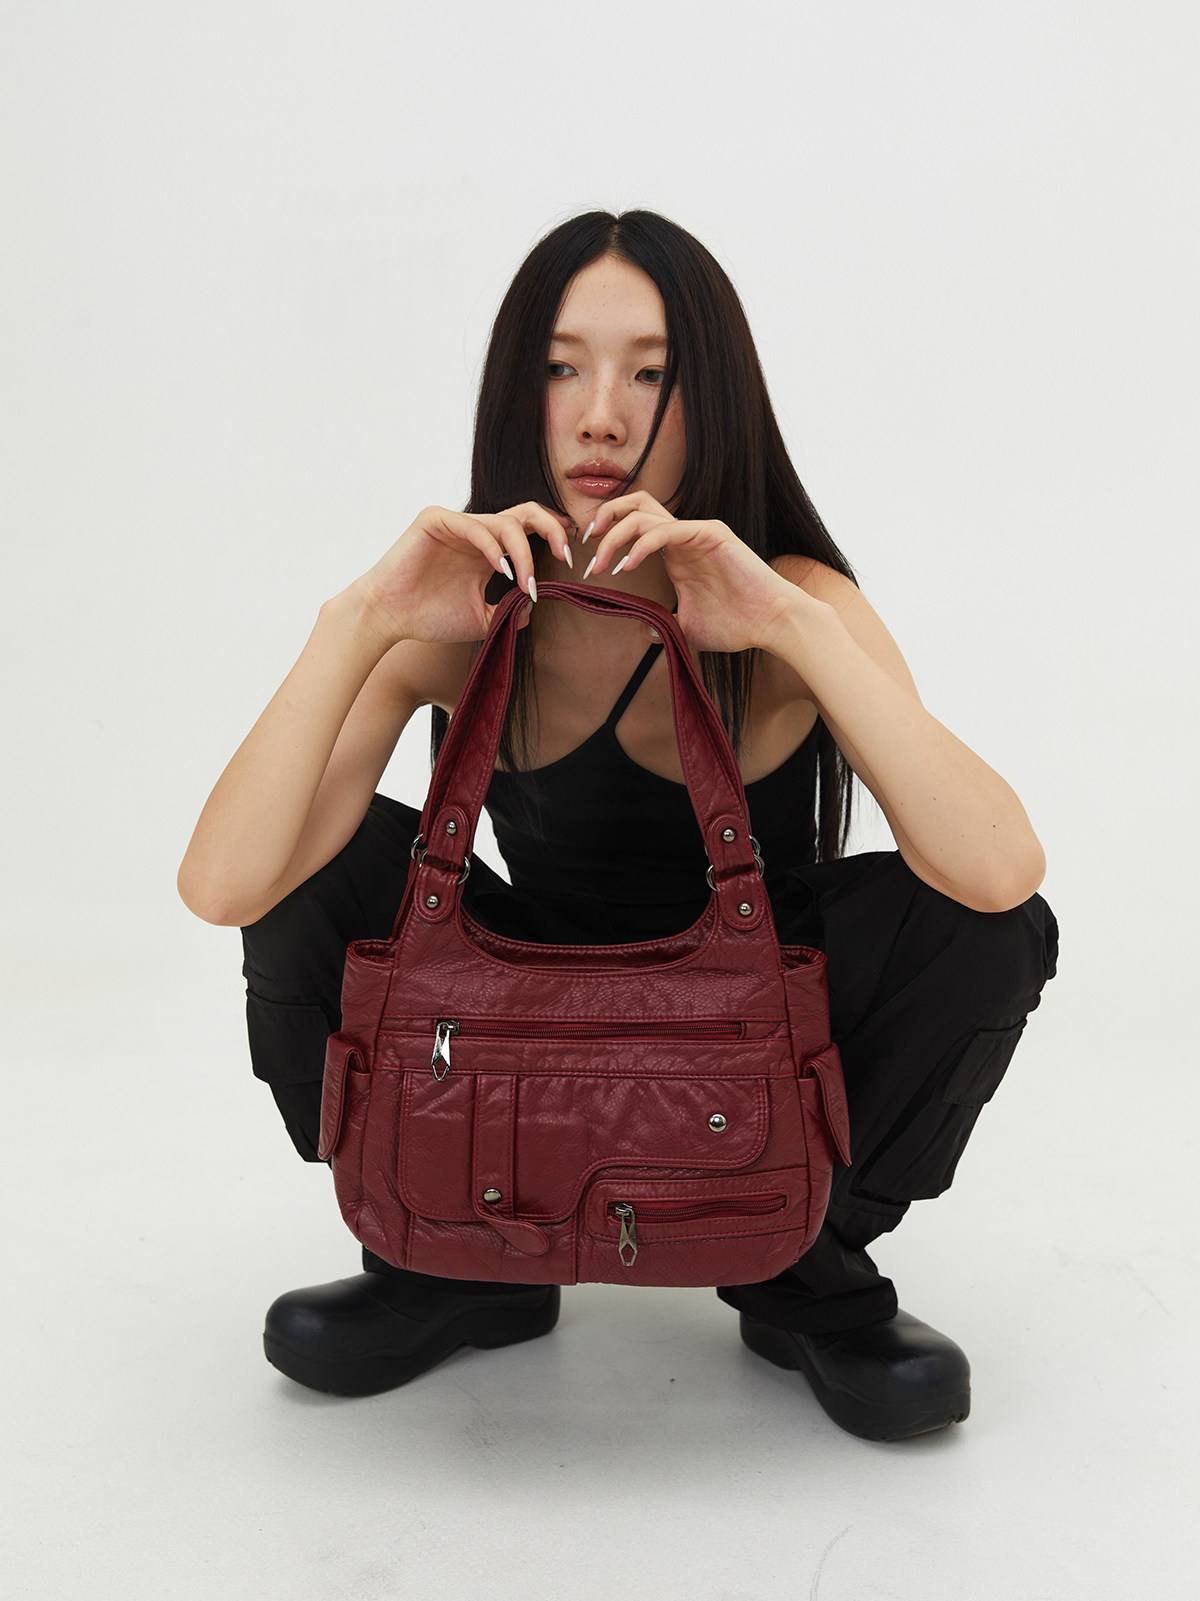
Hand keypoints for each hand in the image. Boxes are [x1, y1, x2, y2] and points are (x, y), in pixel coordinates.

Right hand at [344, 502, 574, 646]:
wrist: (389, 618)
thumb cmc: (430, 618)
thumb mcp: (482, 619)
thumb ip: (511, 611)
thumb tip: (537, 605)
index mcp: (489, 550)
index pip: (531, 530)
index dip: (555, 538)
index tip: (571, 562)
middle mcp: (477, 532)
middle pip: (527, 513)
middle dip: (553, 530)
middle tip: (565, 555)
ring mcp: (457, 523)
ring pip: (505, 522)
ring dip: (522, 554)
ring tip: (525, 583)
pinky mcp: (435, 519)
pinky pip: (474, 526)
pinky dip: (493, 547)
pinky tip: (501, 570)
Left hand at [580, 491, 827, 653]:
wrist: (772, 624)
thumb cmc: (736, 625)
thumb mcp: (687, 627)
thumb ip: (663, 624)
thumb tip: (642, 631)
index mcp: (675, 551)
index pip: (633, 524)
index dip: (606, 535)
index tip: (588, 562)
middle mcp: (683, 535)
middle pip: (633, 504)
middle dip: (603, 519)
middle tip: (586, 548)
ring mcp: (696, 531)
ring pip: (643, 514)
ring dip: (614, 536)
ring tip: (601, 564)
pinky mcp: (710, 534)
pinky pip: (665, 530)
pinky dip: (641, 545)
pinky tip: (627, 566)